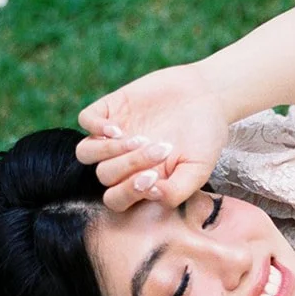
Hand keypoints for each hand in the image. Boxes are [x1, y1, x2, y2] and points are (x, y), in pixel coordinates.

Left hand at [76, 63, 229, 213]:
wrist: (208, 96)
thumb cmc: (205, 137)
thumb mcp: (199, 169)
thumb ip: (177, 191)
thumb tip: (152, 195)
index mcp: (140, 180)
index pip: (116, 199)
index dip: (128, 192)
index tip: (154, 177)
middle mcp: (122, 160)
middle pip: (104, 175)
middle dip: (130, 165)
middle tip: (161, 149)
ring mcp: (114, 134)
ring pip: (86, 152)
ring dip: (107, 150)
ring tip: (138, 139)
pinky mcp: (111, 108)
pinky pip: (86, 119)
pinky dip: (95, 126)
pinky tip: (118, 127)